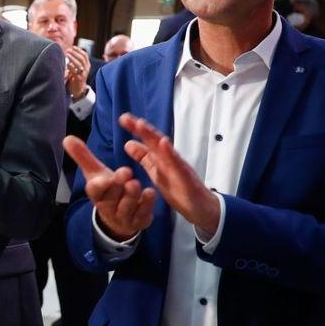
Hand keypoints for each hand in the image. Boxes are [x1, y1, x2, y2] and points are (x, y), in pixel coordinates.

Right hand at [63, 134, 156, 240]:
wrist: (118, 221)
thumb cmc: (107, 191)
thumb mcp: (95, 174)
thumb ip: (83, 157)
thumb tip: (67, 138)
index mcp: (97, 194)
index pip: (95, 190)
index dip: (99, 185)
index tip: (103, 178)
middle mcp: (109, 206)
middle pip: (112, 196)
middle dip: (118, 184)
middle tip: (126, 171)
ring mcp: (125, 215)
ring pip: (127, 205)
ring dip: (132, 194)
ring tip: (136, 183)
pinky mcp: (140, 220)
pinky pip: (143, 213)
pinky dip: (147, 203)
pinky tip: (151, 193)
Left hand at [64, 45, 90, 98]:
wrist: (78, 89)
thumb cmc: (76, 77)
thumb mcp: (77, 68)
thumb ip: (75, 61)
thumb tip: (69, 52)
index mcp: (87, 65)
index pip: (85, 55)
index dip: (79, 50)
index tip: (73, 47)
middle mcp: (86, 69)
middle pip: (82, 58)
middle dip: (75, 53)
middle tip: (68, 50)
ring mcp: (83, 74)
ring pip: (79, 64)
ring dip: (73, 58)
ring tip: (67, 54)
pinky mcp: (79, 79)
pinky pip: (76, 71)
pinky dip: (71, 67)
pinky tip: (67, 64)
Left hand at [118, 113, 220, 233]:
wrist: (201, 208)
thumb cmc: (180, 190)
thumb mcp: (157, 173)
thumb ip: (145, 158)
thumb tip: (128, 143)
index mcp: (161, 159)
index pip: (148, 141)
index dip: (136, 130)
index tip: (122, 118)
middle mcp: (170, 159)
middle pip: (154, 141)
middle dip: (141, 128)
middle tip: (124, 117)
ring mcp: (178, 167)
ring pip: (165, 149)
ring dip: (153, 136)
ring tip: (141, 124)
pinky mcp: (186, 178)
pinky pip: (177, 164)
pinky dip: (170, 153)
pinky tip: (163, 143)